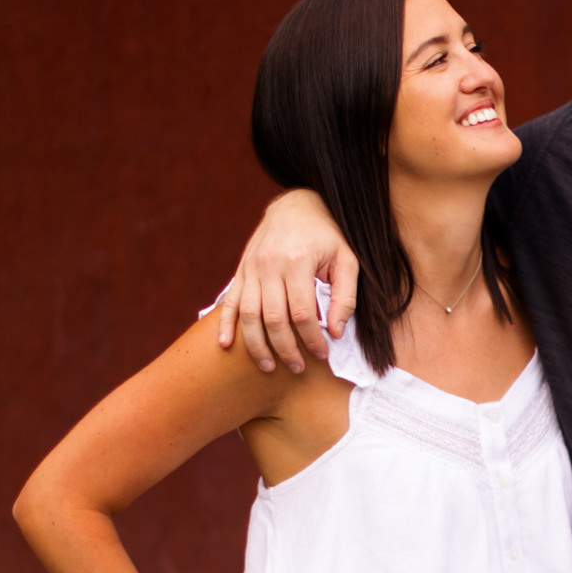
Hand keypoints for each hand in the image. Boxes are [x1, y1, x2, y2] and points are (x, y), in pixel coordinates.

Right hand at [216, 189, 358, 374]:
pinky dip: (225, 324)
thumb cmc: (327, 235)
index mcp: (297, 262)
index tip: (322, 354)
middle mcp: (269, 265)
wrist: (297, 204)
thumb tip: (335, 331)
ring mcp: (251, 268)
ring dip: (257, 345)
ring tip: (268, 366)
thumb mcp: (347, 259)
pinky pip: (229, 301)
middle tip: (298, 368)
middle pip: (273, 319)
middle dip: (286, 349)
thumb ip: (345, 296)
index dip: (312, 339)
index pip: (302, 313)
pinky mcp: (241, 270)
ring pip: (248, 315)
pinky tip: (226, 345)